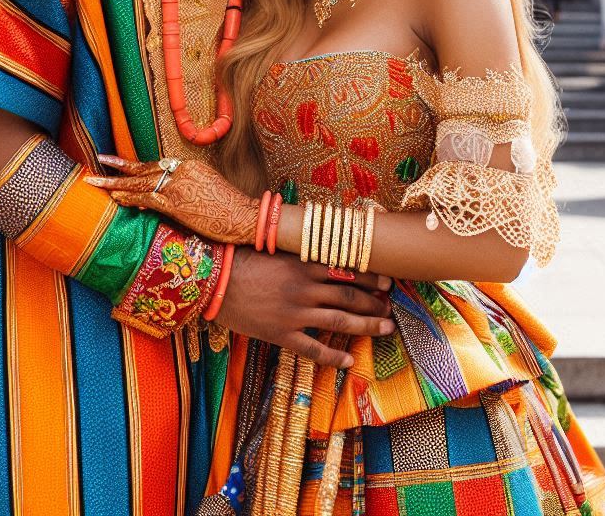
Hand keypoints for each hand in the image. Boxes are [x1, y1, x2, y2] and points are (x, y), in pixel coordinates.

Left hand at [87, 155, 259, 244]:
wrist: (244, 216)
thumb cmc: (228, 208)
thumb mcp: (207, 188)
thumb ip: (185, 188)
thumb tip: (159, 200)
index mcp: (190, 165)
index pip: (157, 165)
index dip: (137, 169)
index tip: (121, 169)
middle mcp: (182, 171)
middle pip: (144, 169)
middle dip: (118, 167)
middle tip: (98, 163)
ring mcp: (178, 186)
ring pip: (140, 182)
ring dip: (115, 182)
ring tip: (95, 181)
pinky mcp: (177, 203)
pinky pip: (147, 198)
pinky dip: (130, 197)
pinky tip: (116, 198)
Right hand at [218, 249, 394, 368]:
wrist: (213, 281)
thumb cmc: (241, 258)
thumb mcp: (274, 247)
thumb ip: (299, 250)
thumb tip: (321, 242)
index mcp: (304, 265)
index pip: (347, 269)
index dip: (370, 277)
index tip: (387, 281)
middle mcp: (305, 288)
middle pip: (349, 296)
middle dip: (373, 302)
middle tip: (390, 307)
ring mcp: (295, 313)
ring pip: (340, 320)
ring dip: (366, 325)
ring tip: (385, 328)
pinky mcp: (282, 334)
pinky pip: (314, 348)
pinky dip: (334, 355)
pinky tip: (350, 361)